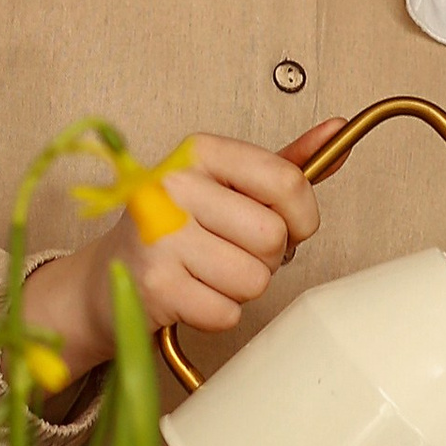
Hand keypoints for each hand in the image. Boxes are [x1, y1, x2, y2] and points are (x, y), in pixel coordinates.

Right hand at [28, 124, 344, 381]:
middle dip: (267, 258)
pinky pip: (226, 312)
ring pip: (254, 279)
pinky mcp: (155, 284)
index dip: (303, 217)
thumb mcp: (230, 185)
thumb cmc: (178, 228)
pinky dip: (217, 313)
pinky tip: (192, 293)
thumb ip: (285, 164)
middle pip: (274, 237)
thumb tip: (336, 132)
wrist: (108, 277)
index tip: (289, 227)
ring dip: (242, 288)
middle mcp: (174, 185)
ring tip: (209, 272)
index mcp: (201, 152)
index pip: (288, 182)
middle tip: (234, 252)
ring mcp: (160, 235)